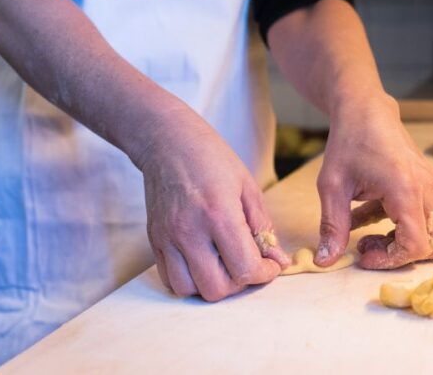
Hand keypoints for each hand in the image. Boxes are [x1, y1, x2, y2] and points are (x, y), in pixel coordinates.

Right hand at [135, 110, 289, 300]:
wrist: (168, 142)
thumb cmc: (212, 159)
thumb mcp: (248, 187)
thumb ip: (263, 227)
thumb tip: (278, 260)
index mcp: (219, 215)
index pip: (244, 268)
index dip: (264, 274)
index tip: (269, 265)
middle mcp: (190, 231)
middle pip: (217, 288)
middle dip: (240, 283)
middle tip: (247, 264)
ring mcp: (168, 238)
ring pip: (191, 290)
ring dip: (213, 285)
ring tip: (223, 264)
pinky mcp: (155, 241)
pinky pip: (170, 280)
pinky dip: (190, 281)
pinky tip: (203, 263)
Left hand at [315, 94, 432, 268]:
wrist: (364, 108)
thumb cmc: (348, 141)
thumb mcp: (332, 186)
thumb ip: (332, 226)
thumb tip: (325, 261)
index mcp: (406, 190)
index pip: (416, 245)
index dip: (390, 260)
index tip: (362, 256)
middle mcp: (426, 189)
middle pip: (431, 245)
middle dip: (399, 255)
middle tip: (366, 248)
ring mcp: (429, 185)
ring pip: (427, 232)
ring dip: (396, 240)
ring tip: (361, 234)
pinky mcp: (424, 183)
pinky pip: (418, 216)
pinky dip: (394, 225)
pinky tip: (362, 215)